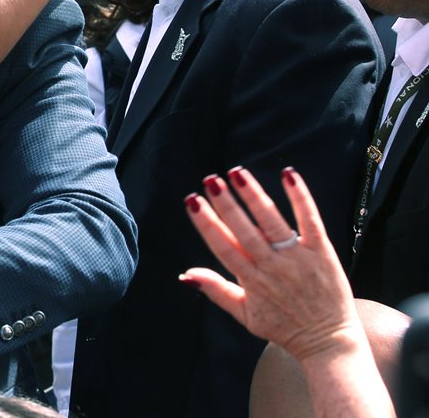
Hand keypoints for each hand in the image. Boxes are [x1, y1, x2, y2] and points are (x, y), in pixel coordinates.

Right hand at [181, 166, 361, 362]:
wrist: (328, 341)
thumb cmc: (284, 327)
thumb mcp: (244, 314)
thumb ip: (215, 290)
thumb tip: (185, 274)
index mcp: (251, 281)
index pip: (224, 246)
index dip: (206, 223)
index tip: (193, 202)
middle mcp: (273, 267)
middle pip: (245, 231)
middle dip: (226, 204)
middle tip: (211, 180)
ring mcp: (298, 258)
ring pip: (272, 222)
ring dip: (254, 196)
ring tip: (237, 173)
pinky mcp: (321, 252)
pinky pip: (310, 220)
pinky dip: (300, 198)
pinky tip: (288, 175)